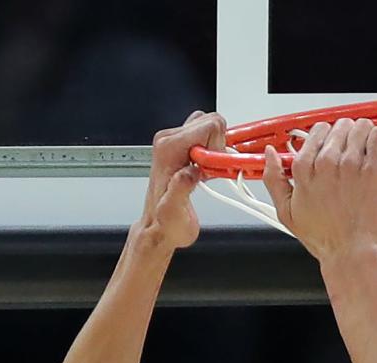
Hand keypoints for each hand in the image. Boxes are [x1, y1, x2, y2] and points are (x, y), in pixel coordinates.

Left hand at [138, 111, 225, 251]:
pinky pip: (206, 136)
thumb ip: (181, 188)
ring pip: (209, 127)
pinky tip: (204, 172)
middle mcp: (169, 139)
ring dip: (215, 150)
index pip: (208, 125)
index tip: (211, 170)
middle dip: (217, 147)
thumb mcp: (173, 211)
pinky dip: (212, 153)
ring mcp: (175, 141)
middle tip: (208, 172)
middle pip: (210, 121)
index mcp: (168, 148)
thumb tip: (190, 172)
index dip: (218, 147)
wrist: (159, 228)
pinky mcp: (182, 146)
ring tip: (205, 174)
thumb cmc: (166, 222)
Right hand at [263, 118, 376, 263]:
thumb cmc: (325, 239)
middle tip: (352, 154)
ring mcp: (351, 164)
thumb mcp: (286, 214)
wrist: (351, 255)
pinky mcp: (374, 169)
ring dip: (365, 136)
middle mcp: (326, 162)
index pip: (317, 131)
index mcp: (304, 168)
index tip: (334, 148)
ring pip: (360, 127)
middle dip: (346, 137)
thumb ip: (274, 180)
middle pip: (339, 126)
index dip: (327, 139)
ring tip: (366, 153)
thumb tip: (269, 156)